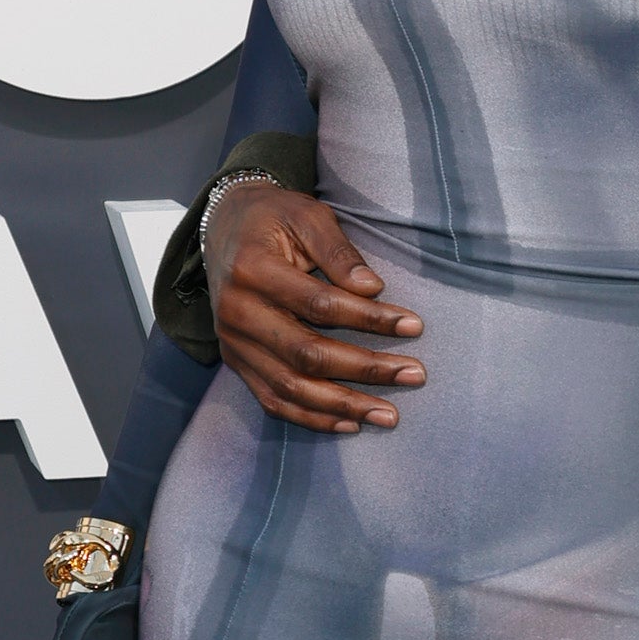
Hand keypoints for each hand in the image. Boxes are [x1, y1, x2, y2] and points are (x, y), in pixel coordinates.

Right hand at [210, 183, 423, 432]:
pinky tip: (349, 423)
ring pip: (291, 387)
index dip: (369, 318)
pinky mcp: (236, 361)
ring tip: (389, 415)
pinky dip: (311, 417)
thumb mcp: (308, 216)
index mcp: (254, 271)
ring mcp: (233, 343)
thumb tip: (372, 289)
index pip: (320, 304)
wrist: (224, 227)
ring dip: (344, 405)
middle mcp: (237, 313)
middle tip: (414, 374)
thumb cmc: (275, 218)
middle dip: (366, 368)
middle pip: (307, 353)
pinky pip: (272, 400)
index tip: (414, 325)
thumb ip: (339, 251)